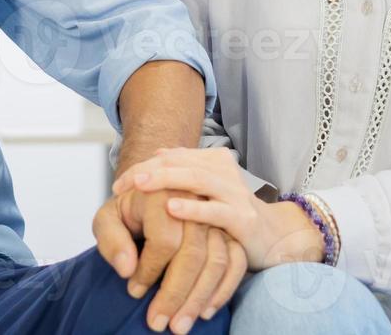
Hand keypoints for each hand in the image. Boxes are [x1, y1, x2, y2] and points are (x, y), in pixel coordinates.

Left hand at [93, 187, 246, 331]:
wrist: (159, 193)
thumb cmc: (132, 211)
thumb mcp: (109, 218)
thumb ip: (111, 240)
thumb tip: (127, 269)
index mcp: (162, 189)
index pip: (164, 240)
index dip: (149, 271)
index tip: (134, 290)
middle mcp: (196, 195)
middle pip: (193, 253)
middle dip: (175, 295)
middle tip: (157, 323)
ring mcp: (218, 211)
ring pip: (216, 260)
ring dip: (199, 299)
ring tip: (179, 325)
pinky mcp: (233, 227)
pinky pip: (236, 262)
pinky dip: (223, 290)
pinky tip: (205, 311)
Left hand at [112, 148, 326, 270]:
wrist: (272, 238)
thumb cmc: (230, 215)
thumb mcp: (206, 190)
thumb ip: (185, 170)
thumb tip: (158, 153)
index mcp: (213, 161)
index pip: (172, 156)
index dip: (143, 167)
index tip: (119, 185)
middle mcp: (224, 172)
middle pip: (181, 163)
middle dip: (149, 171)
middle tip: (123, 184)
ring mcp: (235, 194)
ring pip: (197, 179)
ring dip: (166, 180)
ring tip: (141, 185)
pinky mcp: (242, 219)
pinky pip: (215, 211)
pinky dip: (193, 208)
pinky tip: (172, 208)